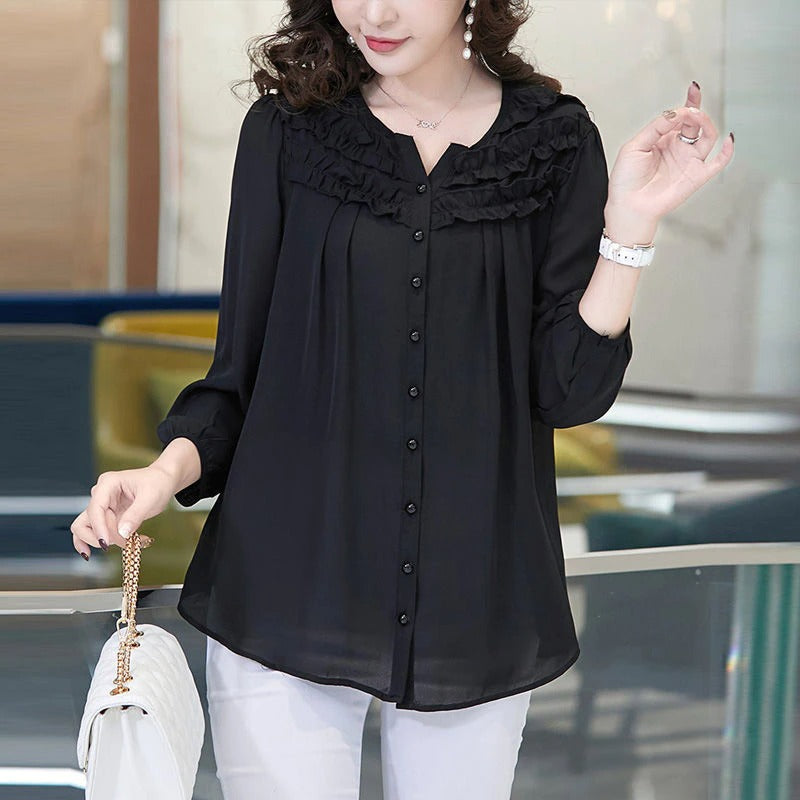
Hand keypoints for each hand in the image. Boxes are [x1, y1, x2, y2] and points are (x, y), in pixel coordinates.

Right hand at [70, 466, 173, 559]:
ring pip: (87, 529)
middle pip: (87, 521)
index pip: (95, 508)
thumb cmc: (157, 483)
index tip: (106, 543)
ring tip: (130, 542)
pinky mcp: (108, 517)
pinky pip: (99, 533)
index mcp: (108, 483)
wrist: (163, 481)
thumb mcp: (151, 497)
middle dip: (104, 536)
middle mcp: (101, 494)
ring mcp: (102, 506)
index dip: (98, 527)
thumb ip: (136, 515)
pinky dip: (106, 542)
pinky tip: (113, 548)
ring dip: (105, 540)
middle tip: (126, 542)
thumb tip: (122, 533)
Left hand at [605, 81, 734, 237]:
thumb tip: (675, 113)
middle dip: (695, 111)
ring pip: (707, 137)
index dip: (688, 102)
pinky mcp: (696, 176)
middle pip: (695, 123)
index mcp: (661, 140)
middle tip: (690, 110)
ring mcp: (688, 161)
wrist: (628, 206)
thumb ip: (655, 128)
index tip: (693, 89)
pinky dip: (727, 151)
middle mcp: (677, 149)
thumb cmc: (625, 181)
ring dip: (706, 124)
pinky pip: (718, 162)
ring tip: (698, 118)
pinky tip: (729, 139)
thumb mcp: (634, 146)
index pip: (679, 116)